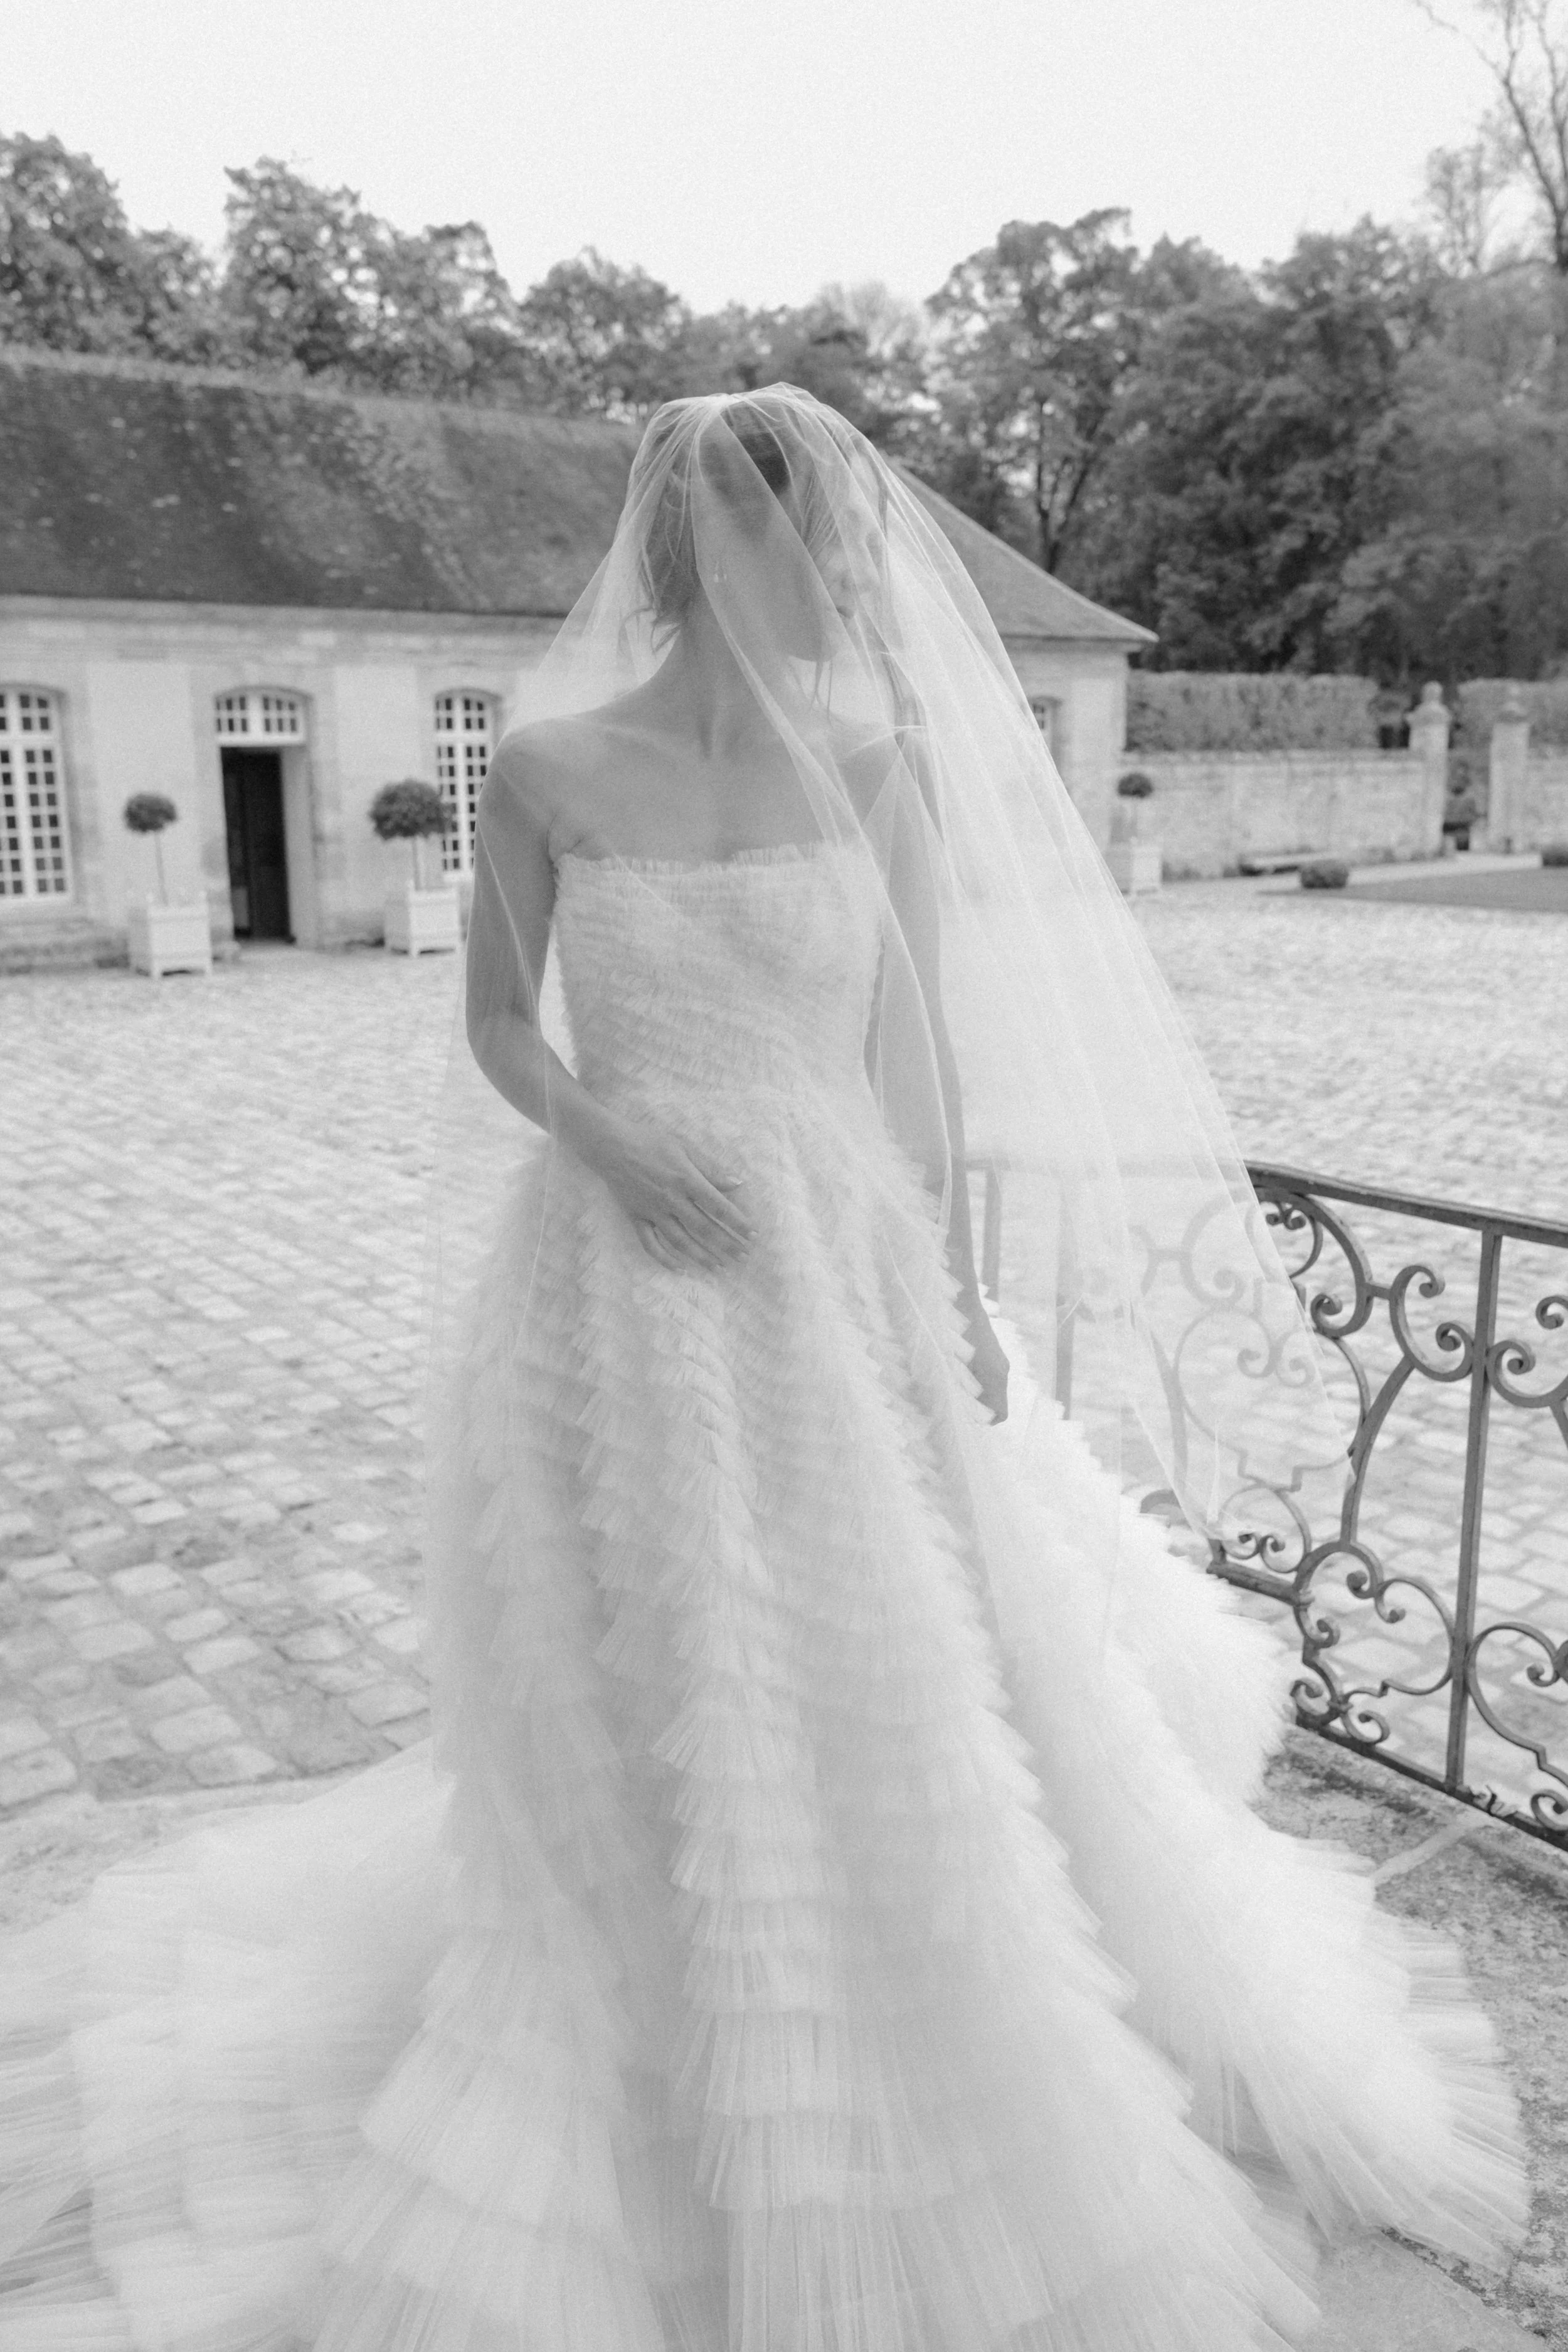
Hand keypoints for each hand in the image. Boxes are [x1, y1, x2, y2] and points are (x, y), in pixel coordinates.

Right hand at [592, 1118, 753, 1275]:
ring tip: (719, 1267)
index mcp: (686, 1180)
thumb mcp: (685, 1147)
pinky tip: (680, 1268)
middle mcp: (671, 1199)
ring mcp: (652, 1211)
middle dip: (726, 1244)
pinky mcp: (637, 1217)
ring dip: (701, 1256)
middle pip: (703, 1228)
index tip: (752, 1234)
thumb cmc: (651, 1141)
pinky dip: (664, 1258)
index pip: (718, 1206)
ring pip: (680, 1241)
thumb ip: (711, 1169)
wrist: (611, 1145)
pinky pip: (650, 1243)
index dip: (737, 1222)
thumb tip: (737, 1183)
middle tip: (743, 1257)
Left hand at [962, 1294, 1009, 1422]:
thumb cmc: (955, 1338)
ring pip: (993, 1389)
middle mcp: (1002, 1371)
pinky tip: (959, 1370)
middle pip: (996, 1402)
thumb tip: (964, 1412)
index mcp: (995, 1378)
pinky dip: (978, 1381)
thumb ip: (962, 1393)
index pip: (1000, 1413)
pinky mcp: (995, 1352)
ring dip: (977, 1393)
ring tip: (955, 1384)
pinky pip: (990, 1376)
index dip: (984, 1420)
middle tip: (956, 1402)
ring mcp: (1000, 1360)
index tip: (965, 1416)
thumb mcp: (954, 1369)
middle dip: (979, 1407)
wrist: (963, 1305)